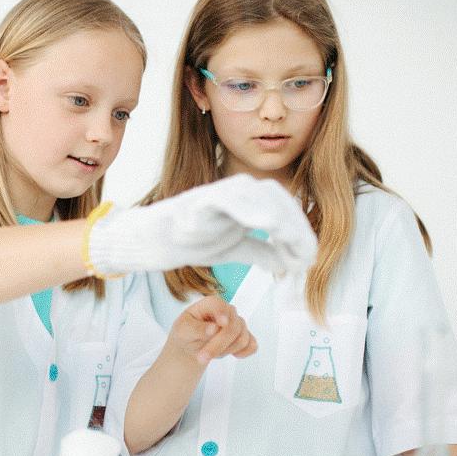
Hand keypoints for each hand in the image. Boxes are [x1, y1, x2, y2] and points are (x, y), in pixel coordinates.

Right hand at [87, 175, 316, 275]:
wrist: (146, 242)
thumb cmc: (185, 239)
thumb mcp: (233, 248)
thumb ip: (261, 251)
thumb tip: (291, 263)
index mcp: (244, 202)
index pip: (279, 205)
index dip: (299, 227)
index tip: (310, 254)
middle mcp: (231, 192)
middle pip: (271, 195)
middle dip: (292, 222)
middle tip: (305, 250)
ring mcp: (212, 195)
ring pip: (250, 193)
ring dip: (273, 213)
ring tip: (289, 235)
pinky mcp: (193, 202)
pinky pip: (220, 199)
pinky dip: (241, 207)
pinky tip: (259, 223)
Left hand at [168, 295, 256, 365]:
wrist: (191, 345)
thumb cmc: (186, 333)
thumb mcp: (182, 330)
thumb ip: (196, 328)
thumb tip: (213, 328)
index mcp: (211, 304)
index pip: (220, 306)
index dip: (222, 313)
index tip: (222, 323)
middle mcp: (228, 311)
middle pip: (233, 327)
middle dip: (218, 345)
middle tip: (201, 358)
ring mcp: (238, 324)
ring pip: (242, 339)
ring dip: (225, 351)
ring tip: (208, 354)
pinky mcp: (245, 337)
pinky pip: (252, 346)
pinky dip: (242, 353)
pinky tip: (232, 355)